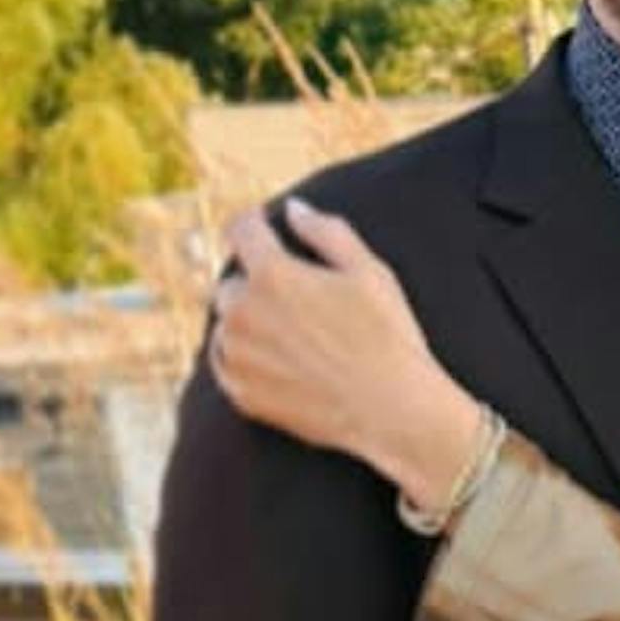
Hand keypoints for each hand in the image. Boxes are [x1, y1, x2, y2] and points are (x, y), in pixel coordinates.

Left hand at [209, 199, 482, 508]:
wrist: (392, 411)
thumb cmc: (388, 336)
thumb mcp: (370, 273)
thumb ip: (327, 233)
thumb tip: (292, 209)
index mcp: (273, 275)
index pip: (242, 230)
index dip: (254, 222)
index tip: (264, 226)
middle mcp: (242, 313)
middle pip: (232, 282)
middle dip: (258, 284)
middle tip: (299, 301)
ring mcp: (236, 356)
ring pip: (228, 325)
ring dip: (250, 323)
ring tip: (298, 339)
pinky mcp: (238, 392)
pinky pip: (227, 363)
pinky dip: (247, 358)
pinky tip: (287, 364)